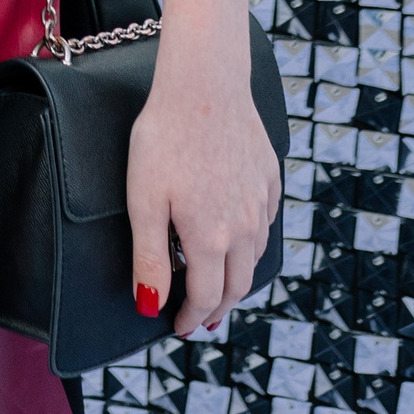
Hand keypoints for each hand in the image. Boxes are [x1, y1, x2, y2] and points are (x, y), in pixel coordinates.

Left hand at [126, 32, 280, 336]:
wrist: (204, 85)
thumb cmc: (165, 138)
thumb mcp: (144, 200)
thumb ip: (149, 257)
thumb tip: (150, 305)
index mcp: (211, 239)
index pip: (205, 298)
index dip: (191, 318)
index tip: (179, 328)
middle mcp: (244, 228)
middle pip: (236, 287)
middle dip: (217, 308)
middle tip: (201, 317)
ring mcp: (260, 203)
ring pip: (254, 258)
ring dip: (237, 278)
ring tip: (219, 283)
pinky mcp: (269, 178)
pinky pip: (264, 224)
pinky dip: (252, 242)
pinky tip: (240, 236)